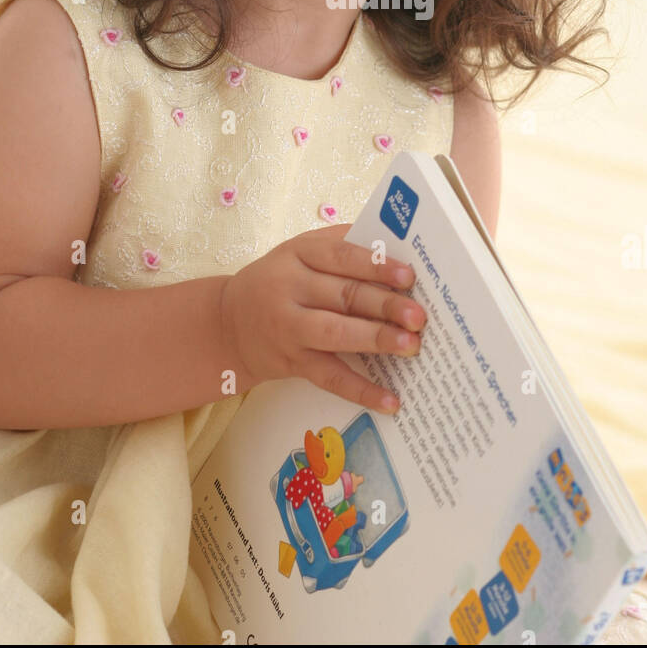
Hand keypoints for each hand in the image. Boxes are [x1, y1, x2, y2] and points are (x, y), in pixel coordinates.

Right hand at [221, 223, 423, 413]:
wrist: (227, 323)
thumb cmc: (279, 281)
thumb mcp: (300, 252)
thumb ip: (342, 246)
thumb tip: (397, 250)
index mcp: (297, 253)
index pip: (341, 255)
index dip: (376, 266)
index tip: (409, 276)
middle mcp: (290, 288)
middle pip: (343, 295)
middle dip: (385, 305)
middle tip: (419, 316)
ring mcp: (289, 328)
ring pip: (336, 333)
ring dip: (376, 339)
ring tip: (412, 346)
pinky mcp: (291, 363)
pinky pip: (329, 377)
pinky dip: (361, 390)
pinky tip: (390, 400)